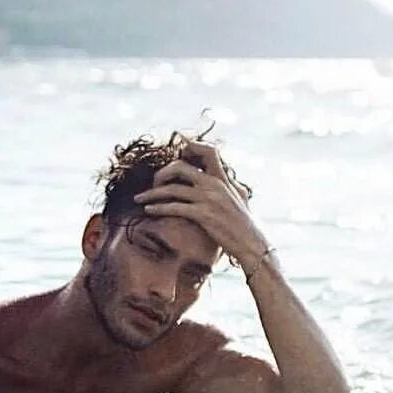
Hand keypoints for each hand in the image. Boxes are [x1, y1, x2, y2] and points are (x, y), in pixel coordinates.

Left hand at [132, 140, 272, 270]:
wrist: (252, 245)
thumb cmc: (245, 224)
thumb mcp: (241, 197)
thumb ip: (230, 184)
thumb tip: (226, 175)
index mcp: (224, 178)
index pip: (208, 151)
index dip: (191, 147)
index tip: (177, 154)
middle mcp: (216, 184)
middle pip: (180, 167)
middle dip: (162, 173)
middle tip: (154, 182)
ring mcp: (209, 199)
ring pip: (172, 189)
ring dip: (152, 193)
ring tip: (140, 199)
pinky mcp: (203, 215)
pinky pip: (174, 207)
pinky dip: (158, 208)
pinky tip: (149, 210)